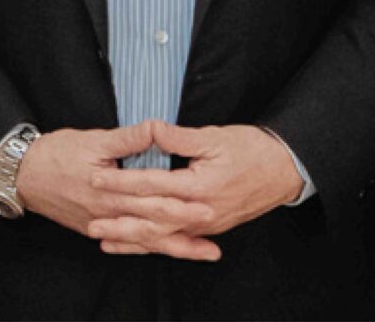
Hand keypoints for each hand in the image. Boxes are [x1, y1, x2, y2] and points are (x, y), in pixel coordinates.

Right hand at [16, 122, 217, 260]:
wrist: (22, 174)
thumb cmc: (57, 154)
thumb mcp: (93, 140)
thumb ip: (128, 138)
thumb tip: (155, 128)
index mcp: (110, 192)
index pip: (152, 203)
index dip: (181, 207)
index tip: (207, 207)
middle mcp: (108, 215)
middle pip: (152, 228)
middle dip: (184, 233)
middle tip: (213, 238)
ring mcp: (101, 225)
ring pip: (142, 241)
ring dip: (172, 247)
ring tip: (199, 252)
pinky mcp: (94, 228)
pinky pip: (126, 242)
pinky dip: (146, 248)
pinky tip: (162, 250)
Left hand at [85, 120, 303, 255]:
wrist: (283, 170)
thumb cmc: (250, 149)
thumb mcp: (213, 136)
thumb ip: (178, 137)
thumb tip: (151, 128)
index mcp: (198, 186)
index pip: (152, 185)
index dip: (122, 182)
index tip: (97, 179)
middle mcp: (201, 211)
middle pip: (152, 219)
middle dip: (119, 221)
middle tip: (90, 222)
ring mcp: (206, 225)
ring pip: (162, 237)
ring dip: (131, 240)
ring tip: (103, 241)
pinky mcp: (210, 229)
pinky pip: (176, 242)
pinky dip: (153, 245)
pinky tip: (135, 246)